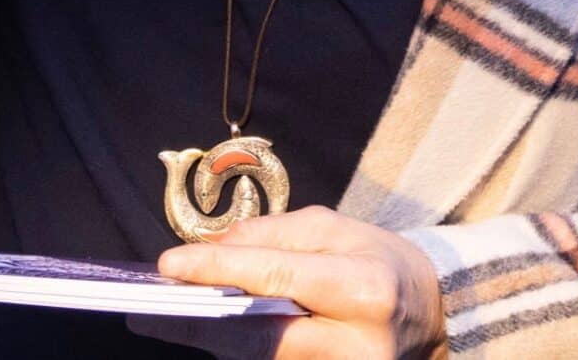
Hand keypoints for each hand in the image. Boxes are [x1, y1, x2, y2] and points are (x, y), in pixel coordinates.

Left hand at [141, 208, 446, 359]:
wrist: (431, 321)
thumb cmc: (381, 264)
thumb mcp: (338, 230)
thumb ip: (276, 235)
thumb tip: (215, 248)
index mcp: (364, 289)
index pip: (277, 277)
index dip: (218, 271)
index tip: (168, 266)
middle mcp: (357, 344)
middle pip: (261, 337)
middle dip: (199, 322)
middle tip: (146, 308)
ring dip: (214, 340)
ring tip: (170, 317)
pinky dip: (242, 354)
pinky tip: (213, 335)